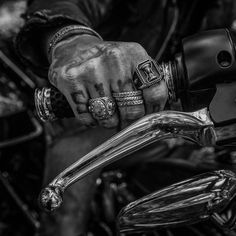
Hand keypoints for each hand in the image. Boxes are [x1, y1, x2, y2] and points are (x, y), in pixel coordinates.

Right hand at [48, 34, 167, 127]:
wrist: (74, 47)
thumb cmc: (107, 61)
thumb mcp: (131, 61)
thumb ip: (147, 82)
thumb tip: (155, 114)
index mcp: (134, 54)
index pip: (155, 92)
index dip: (153, 111)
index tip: (147, 117)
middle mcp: (113, 61)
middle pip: (132, 110)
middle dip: (129, 121)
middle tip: (125, 121)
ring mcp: (91, 71)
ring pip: (109, 119)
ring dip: (110, 122)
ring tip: (108, 113)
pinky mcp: (71, 82)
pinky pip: (88, 118)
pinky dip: (92, 121)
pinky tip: (92, 110)